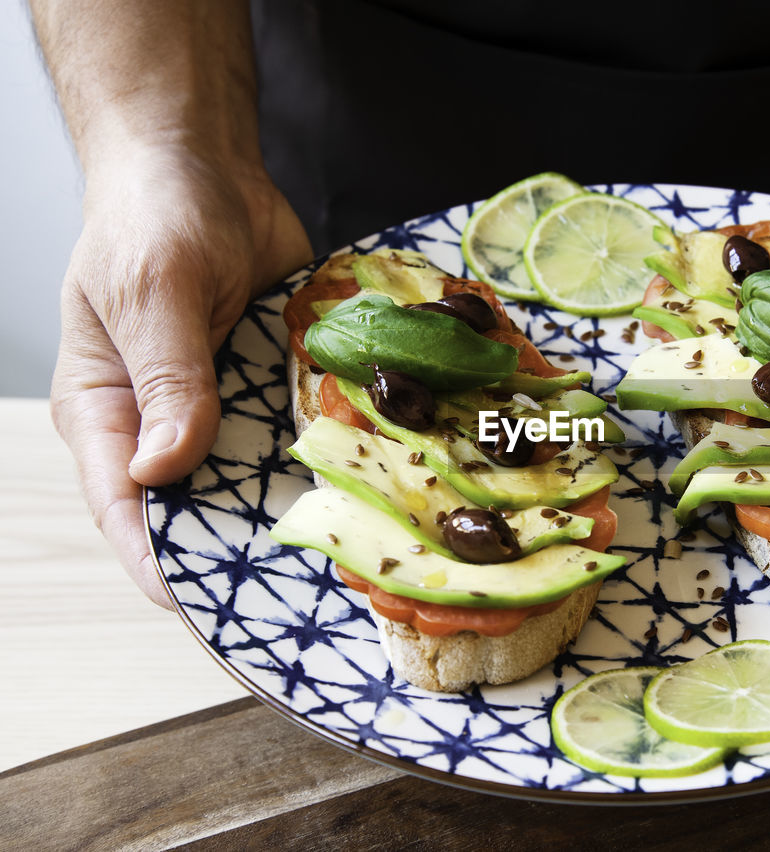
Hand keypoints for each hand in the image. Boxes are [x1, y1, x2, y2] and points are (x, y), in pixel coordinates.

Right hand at [51, 146, 311, 606]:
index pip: (125, 506)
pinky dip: (333, 452)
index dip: (162, 563)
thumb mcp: (152, 291)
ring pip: (260, 477)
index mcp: (109, 411)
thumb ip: (166, 376)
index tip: (208, 608)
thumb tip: (162, 466)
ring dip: (301, 506)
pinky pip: (302, 430)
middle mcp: (167, 420)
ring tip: (352, 554)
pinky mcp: (274, 383)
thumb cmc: (153, 218)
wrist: (206, 166)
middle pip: (201, 506)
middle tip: (304, 593)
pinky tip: (377, 480)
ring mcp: (226, 404)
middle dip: (246, 547)